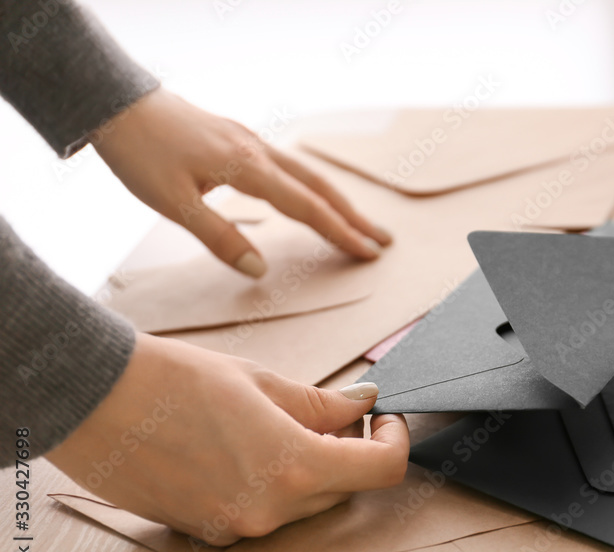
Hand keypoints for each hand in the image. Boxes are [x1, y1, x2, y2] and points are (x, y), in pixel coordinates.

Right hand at [46, 333, 408, 544]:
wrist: (94, 401)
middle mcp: (269, 510)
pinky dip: (272, 486)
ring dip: (311, 469)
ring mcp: (236, 527)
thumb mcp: (262, 382)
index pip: (381, 471)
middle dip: (350, 453)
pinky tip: (244, 449)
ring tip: (281, 425)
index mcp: (293, 467)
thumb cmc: (175, 380)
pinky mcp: (207, 532)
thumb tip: (365, 403)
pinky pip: (262, 513)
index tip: (385, 420)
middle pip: (344, 489)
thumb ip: (324, 403)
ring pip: (304, 504)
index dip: (394, 441)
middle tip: (334, 415)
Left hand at [92, 88, 391, 276]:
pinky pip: (288, 165)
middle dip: (353, 216)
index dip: (339, 233)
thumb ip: (220, 238)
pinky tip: (310, 194)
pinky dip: (311, 185)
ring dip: (337, 200)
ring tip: (359, 222)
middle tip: (382, 240)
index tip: (366, 253)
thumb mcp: (174, 204)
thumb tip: (259, 269)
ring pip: (307, 173)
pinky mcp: (238, 138)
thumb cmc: (140, 153)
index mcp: (247, 168)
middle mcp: (257, 151)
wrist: (116, 105)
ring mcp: (250, 141)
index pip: (307, 207)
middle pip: (319, 187)